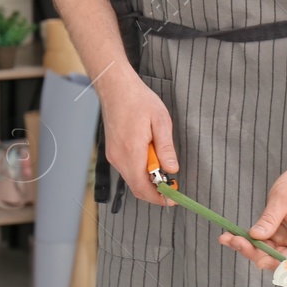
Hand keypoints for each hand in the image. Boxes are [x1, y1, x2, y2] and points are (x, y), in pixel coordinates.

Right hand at [98, 67, 176, 205]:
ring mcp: (113, 156)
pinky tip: (151, 159)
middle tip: (172, 185)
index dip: (159, 197)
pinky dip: (140, 171)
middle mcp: (119, 158)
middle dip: (155, 191)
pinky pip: (127, 170)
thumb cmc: (138, 100)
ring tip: (163, 166)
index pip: (143, 188)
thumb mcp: (160, 121)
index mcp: (131, 152)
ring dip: (148, 180)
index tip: (173, 198)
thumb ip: (166, 149)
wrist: (116, 87)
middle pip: (137, 188)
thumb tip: (172, 170)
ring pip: (132, 179)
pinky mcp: (112, 152)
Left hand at [220, 162, 286, 269]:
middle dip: (254, 252)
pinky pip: (266, 241)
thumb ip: (269, 219)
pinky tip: (233, 235)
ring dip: (248, 246)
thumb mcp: (282, 198)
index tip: (258, 261)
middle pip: (276, 256)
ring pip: (268, 250)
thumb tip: (255, 237)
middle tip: (232, 241)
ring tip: (226, 238)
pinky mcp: (282, 234)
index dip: (275, 262)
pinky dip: (251, 239)